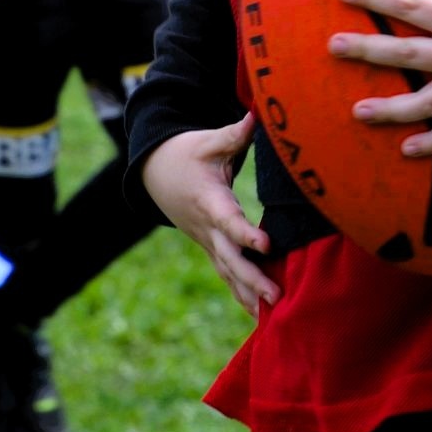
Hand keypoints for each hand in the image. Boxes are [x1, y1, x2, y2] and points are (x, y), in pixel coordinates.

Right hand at [141, 115, 278, 314]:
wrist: (155, 173)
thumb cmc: (187, 154)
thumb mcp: (208, 142)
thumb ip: (234, 134)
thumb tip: (255, 116)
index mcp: (209, 201)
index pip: (229, 220)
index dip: (245, 233)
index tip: (266, 245)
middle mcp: (207, 228)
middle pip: (230, 258)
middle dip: (252, 278)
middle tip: (276, 297)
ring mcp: (206, 241)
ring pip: (228, 272)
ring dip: (248, 294)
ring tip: (272, 315)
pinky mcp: (209, 248)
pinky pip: (226, 275)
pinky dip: (241, 295)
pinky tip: (259, 315)